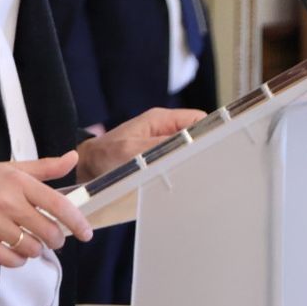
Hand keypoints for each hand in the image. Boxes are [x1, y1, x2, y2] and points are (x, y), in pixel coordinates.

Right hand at [0, 153, 91, 267]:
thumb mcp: (10, 168)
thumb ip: (44, 167)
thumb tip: (73, 158)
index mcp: (17, 181)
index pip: (57, 204)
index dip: (76, 221)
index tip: (86, 233)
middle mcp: (6, 201)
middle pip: (47, 231)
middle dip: (56, 239)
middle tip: (53, 238)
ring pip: (31, 248)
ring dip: (36, 250)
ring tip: (30, 243)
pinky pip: (11, 260)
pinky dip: (20, 260)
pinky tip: (17, 252)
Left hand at [76, 107, 202, 183]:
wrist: (86, 169)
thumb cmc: (104, 155)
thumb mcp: (131, 151)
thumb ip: (159, 147)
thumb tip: (187, 148)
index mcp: (161, 120)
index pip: (199, 120)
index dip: (211, 133)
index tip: (219, 150)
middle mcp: (164, 130)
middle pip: (197, 137)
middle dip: (204, 152)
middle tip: (209, 170)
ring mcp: (162, 146)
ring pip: (189, 153)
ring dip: (192, 165)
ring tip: (197, 179)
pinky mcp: (158, 161)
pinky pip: (177, 164)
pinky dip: (182, 173)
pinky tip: (183, 185)